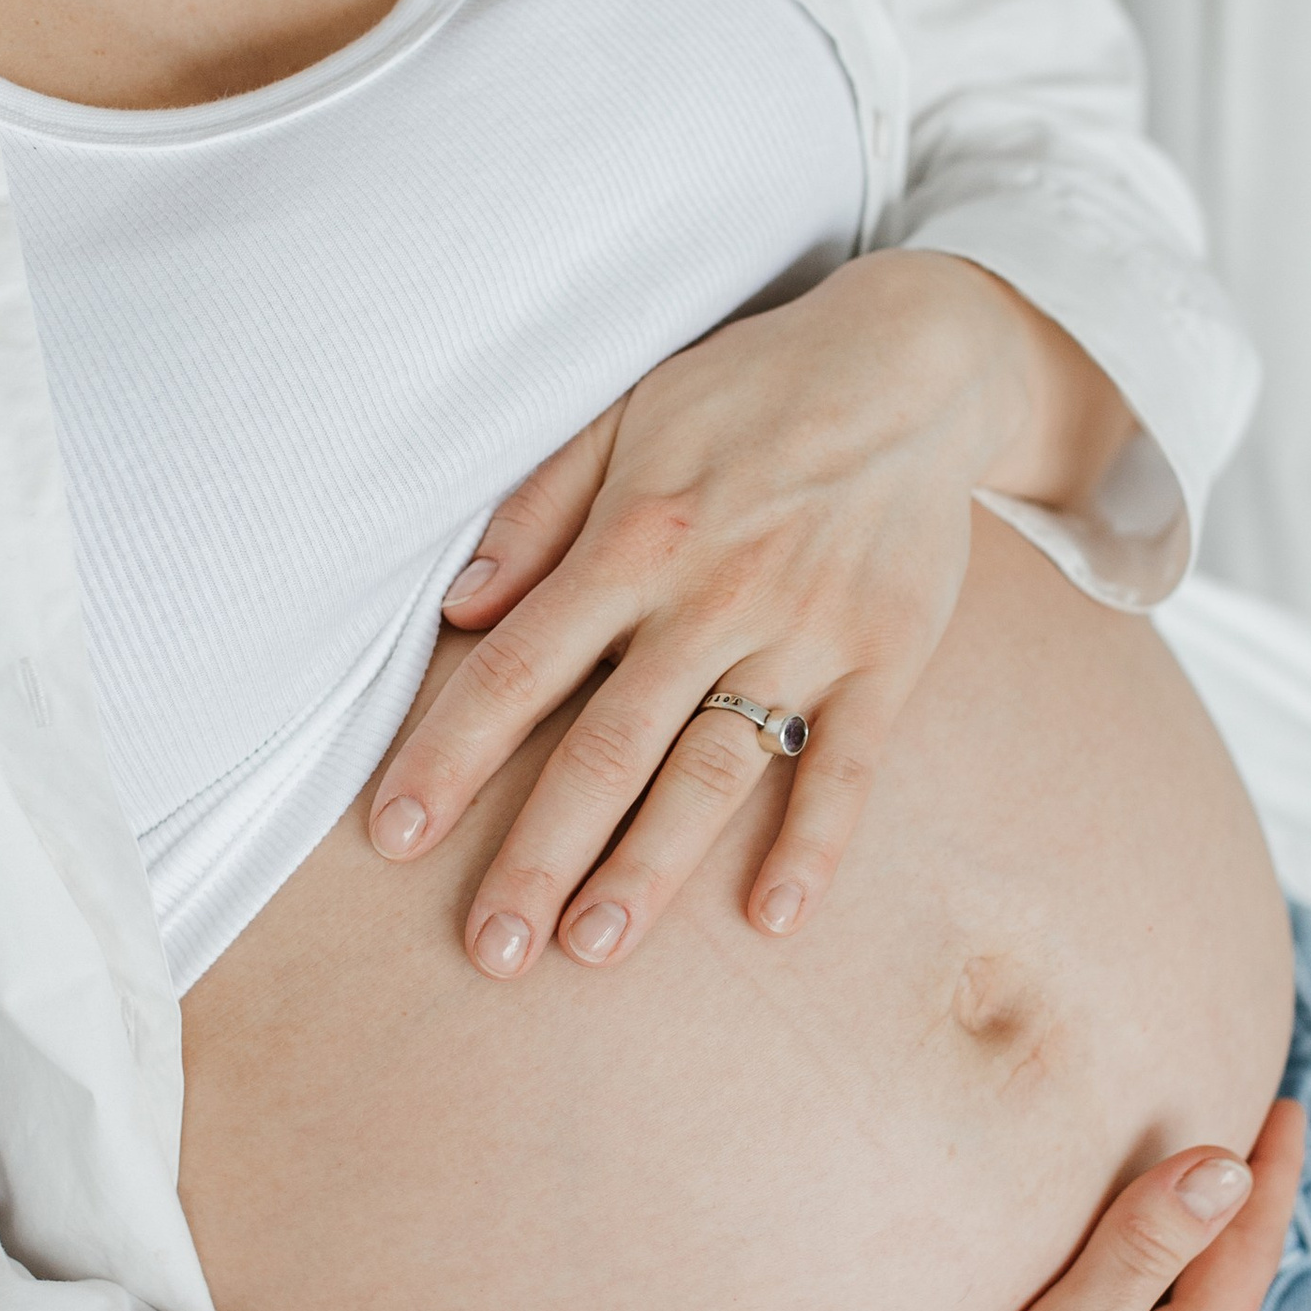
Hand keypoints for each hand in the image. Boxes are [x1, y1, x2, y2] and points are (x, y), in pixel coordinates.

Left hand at [364, 252, 1127, 978]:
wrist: (914, 360)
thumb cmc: (748, 392)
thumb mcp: (626, 416)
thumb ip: (538, 512)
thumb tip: (459, 609)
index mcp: (635, 538)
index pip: (522, 667)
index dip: (451, 755)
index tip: (395, 835)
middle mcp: (714, 596)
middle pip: (608, 746)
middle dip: (541, 854)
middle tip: (493, 949)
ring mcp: (805, 632)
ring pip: (714, 769)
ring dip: (653, 866)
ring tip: (595, 948)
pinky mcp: (886, 656)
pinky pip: (849, 765)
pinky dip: (815, 840)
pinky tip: (773, 913)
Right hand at [847, 1101, 1304, 1310]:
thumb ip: (1140, 1255)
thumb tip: (1226, 1168)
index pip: (1247, 1257)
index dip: (1270, 1176)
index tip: (1287, 1104)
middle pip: (1228, 1293)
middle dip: (1244, 1215)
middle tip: (1254, 1139)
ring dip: (1198, 1265)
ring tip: (1196, 1211)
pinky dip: (1152, 1309)